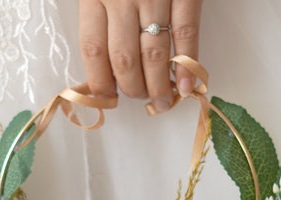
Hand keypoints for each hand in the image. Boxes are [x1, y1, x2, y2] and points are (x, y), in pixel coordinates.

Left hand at [78, 0, 202, 112]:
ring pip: (153, 54)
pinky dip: (186, 65)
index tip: (107, 98)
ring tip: (162, 102)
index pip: (93, 49)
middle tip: (140, 97)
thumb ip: (102, 17)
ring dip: (158, 86)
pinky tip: (185, 86)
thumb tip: (106, 68)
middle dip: (132, 88)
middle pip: (124, 59)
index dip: (100, 81)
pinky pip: (185, 34)